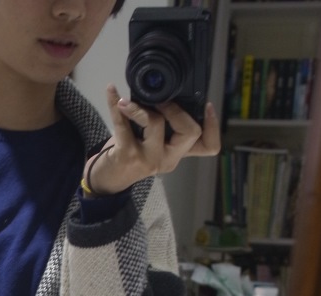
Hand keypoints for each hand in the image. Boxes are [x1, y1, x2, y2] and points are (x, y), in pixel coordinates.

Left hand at [83, 84, 220, 195]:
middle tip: (161, 103)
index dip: (213, 127)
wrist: (107, 180)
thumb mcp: (154, 143)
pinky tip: (111, 91)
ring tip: (126, 102)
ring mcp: (149, 159)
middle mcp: (168, 159)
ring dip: (140, 107)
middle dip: (177, 110)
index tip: (208, 105)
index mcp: (177, 153)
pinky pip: (123, 123)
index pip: (208, 146)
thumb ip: (165, 126)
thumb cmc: (132, 155)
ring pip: (156, 123)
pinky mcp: (128, 155)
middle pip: (189, 132)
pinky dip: (115, 104)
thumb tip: (165, 91)